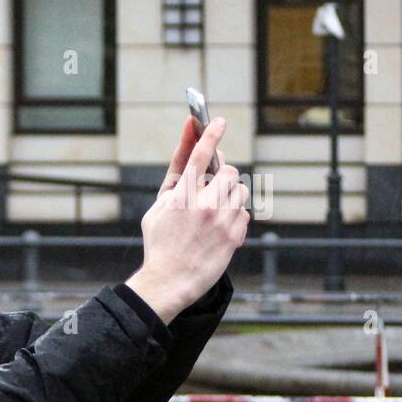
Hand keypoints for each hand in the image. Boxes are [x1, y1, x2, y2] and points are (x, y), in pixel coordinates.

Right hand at [125, 116, 247, 323]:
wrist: (170, 281)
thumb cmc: (160, 244)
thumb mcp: (157, 209)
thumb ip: (175, 179)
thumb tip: (190, 150)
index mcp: (181, 196)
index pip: (199, 155)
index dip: (210, 134)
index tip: (218, 121)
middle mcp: (204, 204)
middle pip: (228, 171)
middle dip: (222, 177)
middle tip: (212, 190)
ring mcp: (222, 220)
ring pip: (241, 190)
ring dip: (231, 196)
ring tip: (215, 213)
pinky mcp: (235, 235)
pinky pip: (245, 213)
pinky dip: (235, 217)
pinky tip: (219, 230)